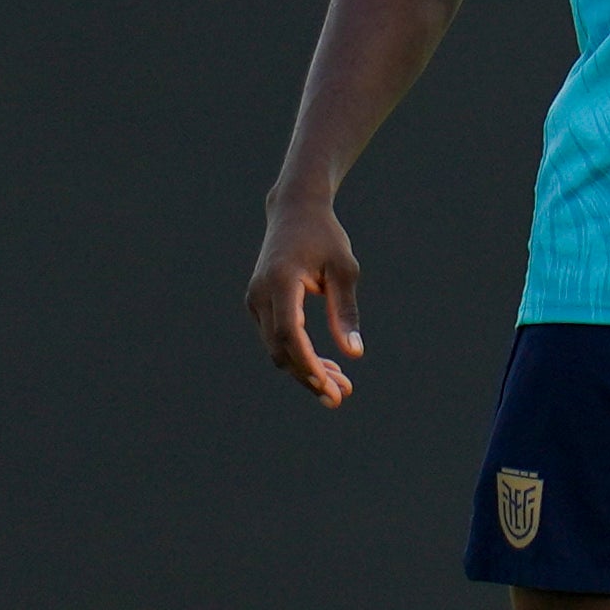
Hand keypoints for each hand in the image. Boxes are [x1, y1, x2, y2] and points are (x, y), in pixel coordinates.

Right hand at [246, 197, 364, 405]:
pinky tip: (326, 368)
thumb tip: (354, 354)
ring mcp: (255, 300)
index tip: (330, 386)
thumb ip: (345, 311)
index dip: (307, 364)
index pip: (288, 334)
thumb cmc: (325, 238)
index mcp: (280, 282)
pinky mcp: (259, 304)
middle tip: (340, 397)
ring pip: (277, 348)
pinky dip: (299, 355)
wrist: (295, 212)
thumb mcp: (344, 271)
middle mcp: (261, 294)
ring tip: (340, 387)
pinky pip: (276, 338)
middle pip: (280, 348)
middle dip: (309, 376)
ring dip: (306, 370)